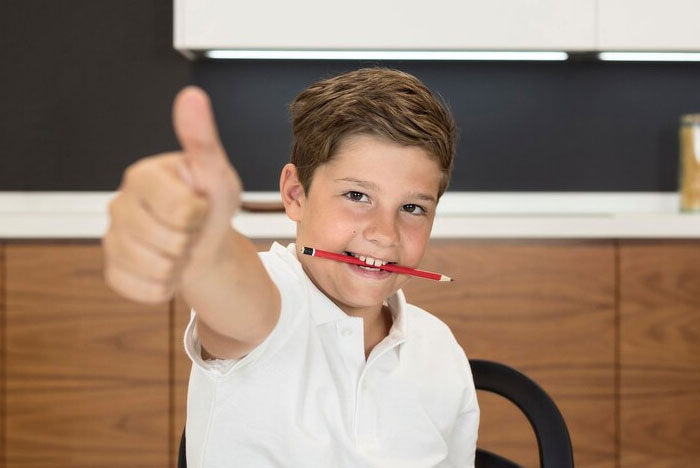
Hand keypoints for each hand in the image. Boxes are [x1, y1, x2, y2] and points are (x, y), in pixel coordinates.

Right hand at [102, 86, 241, 302]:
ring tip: (181, 248)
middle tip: (191, 230)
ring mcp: (112, 239)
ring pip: (155, 268)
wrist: (206, 246)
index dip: (200, 214)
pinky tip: (168, 267)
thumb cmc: (211, 206)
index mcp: (142, 175)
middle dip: (191, 240)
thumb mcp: (217, 175)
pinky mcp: (113, 270)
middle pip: (168, 240)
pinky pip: (144, 290)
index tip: (201, 206)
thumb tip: (191, 96)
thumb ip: (202, 141)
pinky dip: (165, 286)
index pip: (180, 208)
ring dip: (180, 264)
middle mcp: (118, 204)